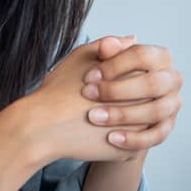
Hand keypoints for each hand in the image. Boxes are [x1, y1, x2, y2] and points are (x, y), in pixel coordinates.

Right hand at [20, 37, 146, 163]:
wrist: (42, 127)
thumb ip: (112, 45)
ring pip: (144, 122)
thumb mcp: (83, 56)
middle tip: (104, 100)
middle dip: (129, 98)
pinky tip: (101, 131)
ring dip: (129, 118)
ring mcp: (137, 131)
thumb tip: (133, 39)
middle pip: (147, 98)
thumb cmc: (59, 90)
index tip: (103, 80)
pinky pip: (133, 144)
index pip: (145, 73)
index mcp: (134, 77)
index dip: (124, 74)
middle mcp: (142, 104)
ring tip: (103, 115)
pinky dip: (121, 138)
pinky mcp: (128, 152)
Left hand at [82, 36, 181, 152]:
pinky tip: (111, 138)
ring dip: (123, 115)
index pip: (142, 55)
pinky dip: (134, 138)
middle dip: (117, 90)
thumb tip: (108, 44)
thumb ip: (104, 51)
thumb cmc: (100, 79)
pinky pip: (156, 136)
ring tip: (94, 117)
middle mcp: (171, 79)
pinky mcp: (166, 127)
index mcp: (160, 57)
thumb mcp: (97, 61)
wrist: (99, 109)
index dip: (114, 65)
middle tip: (88, 95)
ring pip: (155, 110)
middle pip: (152, 83)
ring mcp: (172, 104)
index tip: (88, 76)